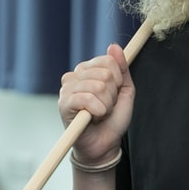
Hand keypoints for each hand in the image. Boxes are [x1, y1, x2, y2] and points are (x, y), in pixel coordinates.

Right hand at [58, 43, 133, 163]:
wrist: (105, 144)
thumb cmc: (113, 119)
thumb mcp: (124, 91)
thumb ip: (121, 69)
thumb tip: (114, 46)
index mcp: (87, 70)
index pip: (108, 61)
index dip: (118, 80)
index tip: (115, 94)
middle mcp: (74, 76)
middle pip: (105, 74)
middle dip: (112, 95)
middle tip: (106, 107)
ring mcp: (67, 89)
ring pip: (98, 87)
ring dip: (106, 106)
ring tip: (100, 114)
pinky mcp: (63, 104)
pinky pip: (87, 99)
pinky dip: (98, 111)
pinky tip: (93, 118)